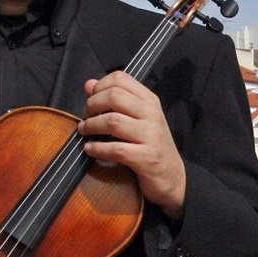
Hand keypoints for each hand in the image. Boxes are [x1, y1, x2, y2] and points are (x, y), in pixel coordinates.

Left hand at [78, 72, 186, 221]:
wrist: (172, 177)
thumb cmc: (151, 146)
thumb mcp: (138, 119)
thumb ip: (115, 101)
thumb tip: (89, 84)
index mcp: (150, 101)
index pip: (120, 79)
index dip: (99, 86)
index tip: (91, 100)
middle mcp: (152, 115)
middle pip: (114, 96)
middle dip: (92, 105)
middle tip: (86, 117)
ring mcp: (151, 136)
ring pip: (112, 121)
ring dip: (91, 126)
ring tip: (84, 132)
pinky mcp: (146, 158)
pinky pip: (115, 149)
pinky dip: (97, 148)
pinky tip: (90, 149)